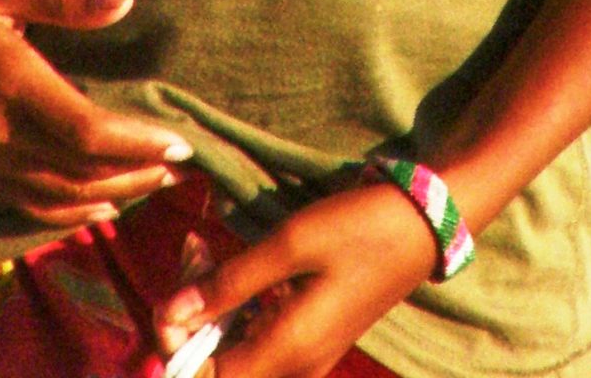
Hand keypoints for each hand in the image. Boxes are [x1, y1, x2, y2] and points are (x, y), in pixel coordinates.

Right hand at [0, 0, 191, 225]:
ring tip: (152, 183)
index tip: (178, 142)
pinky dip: (66, 211)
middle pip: (79, 173)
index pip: (87, 134)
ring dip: (109, 195)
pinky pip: (25, 201)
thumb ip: (67, 1)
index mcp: (9, 82)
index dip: (137, 144)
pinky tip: (97, 206)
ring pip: (55, 196)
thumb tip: (127, 1)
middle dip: (135, 173)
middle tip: (180, 165)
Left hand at [157, 182, 438, 377]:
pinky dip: (236, 306)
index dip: (177, 350)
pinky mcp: (311, 340)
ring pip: (236, 351)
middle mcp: (295, 369)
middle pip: (220, 368)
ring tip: (204, 251)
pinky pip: (257, 338)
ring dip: (212, 310)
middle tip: (193, 255)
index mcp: (288, 352)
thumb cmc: (358, 229)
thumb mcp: (292, 243)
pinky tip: (234, 263)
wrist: (421, 226)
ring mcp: (306, 358)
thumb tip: (170, 314)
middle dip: (191, 321)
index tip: (169, 297)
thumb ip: (230, 282)